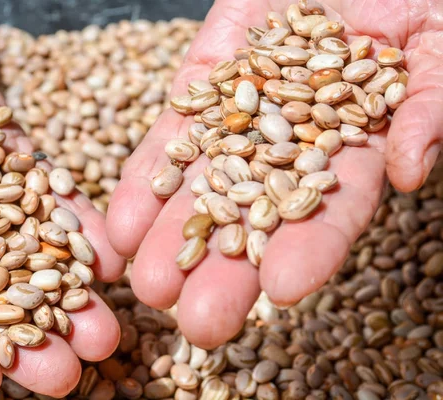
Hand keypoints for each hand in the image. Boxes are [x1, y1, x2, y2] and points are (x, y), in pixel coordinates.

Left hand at [107, 0, 441, 348]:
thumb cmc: (406, 2)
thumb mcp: (434, 43)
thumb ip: (428, 101)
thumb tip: (407, 170)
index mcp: (345, 151)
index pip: (328, 212)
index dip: (310, 249)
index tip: (284, 289)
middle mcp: (282, 147)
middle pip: (250, 217)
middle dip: (224, 269)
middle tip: (197, 323)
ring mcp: (235, 116)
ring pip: (198, 187)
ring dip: (171, 237)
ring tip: (147, 284)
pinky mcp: (199, 83)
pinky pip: (167, 136)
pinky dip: (144, 179)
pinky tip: (120, 225)